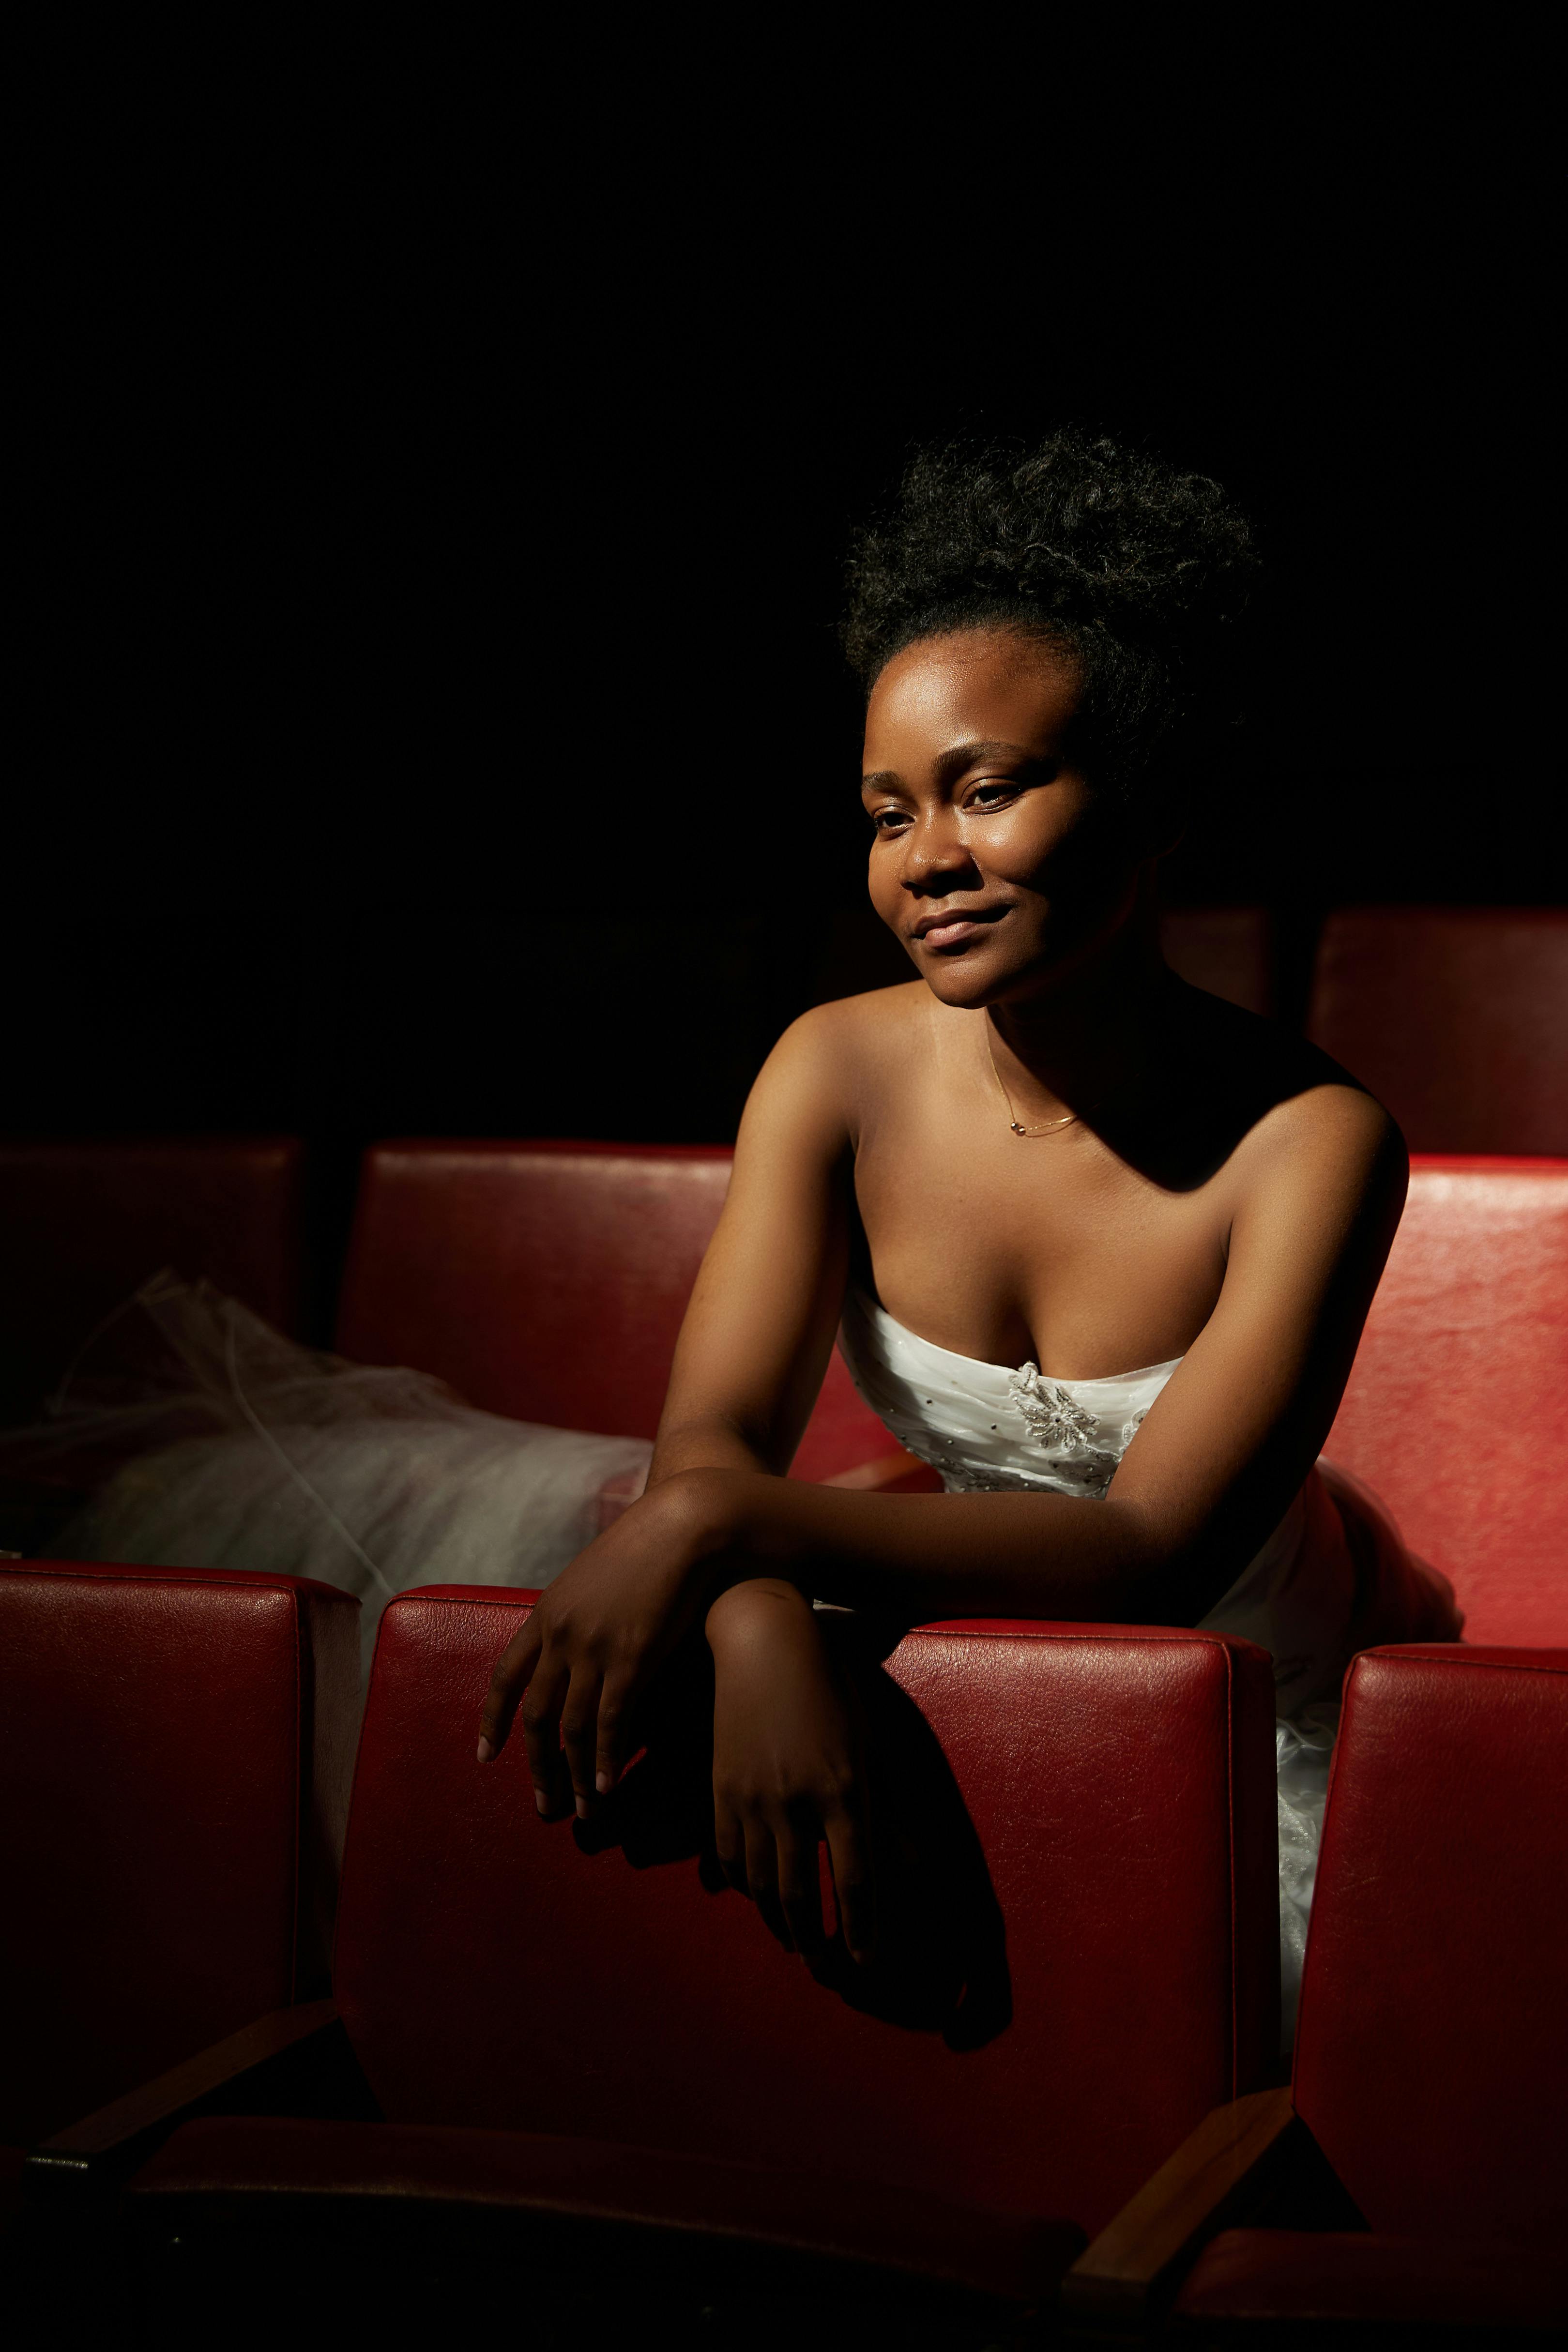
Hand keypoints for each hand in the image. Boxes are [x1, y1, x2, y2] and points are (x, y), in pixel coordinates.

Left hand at [479, 1470, 734, 1816]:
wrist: (684, 1524)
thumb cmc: (647, 1547)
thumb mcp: (594, 1577)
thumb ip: (577, 1614)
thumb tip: (575, 1648)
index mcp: (546, 1613)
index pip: (505, 1676)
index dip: (492, 1718)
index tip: (485, 1755)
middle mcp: (560, 1634)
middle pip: (536, 1713)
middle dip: (536, 1764)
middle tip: (542, 1804)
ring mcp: (593, 1647)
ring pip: (571, 1726)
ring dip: (572, 1774)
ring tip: (579, 1809)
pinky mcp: (630, 1658)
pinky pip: (609, 1722)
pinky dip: (604, 1760)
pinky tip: (606, 1787)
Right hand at [708, 1579, 874, 1963]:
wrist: (759, 1642)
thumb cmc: (828, 1685)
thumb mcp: (868, 1742)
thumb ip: (888, 1807)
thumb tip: (915, 1864)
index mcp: (842, 1791)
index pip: (856, 1883)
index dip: (861, 1930)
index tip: (867, 1961)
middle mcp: (795, 1803)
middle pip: (802, 1897)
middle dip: (817, 1943)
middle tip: (828, 1969)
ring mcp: (751, 1799)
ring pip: (761, 1885)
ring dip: (780, 1923)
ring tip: (796, 1944)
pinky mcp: (721, 1789)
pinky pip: (729, 1856)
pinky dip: (743, 1885)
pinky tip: (757, 1896)